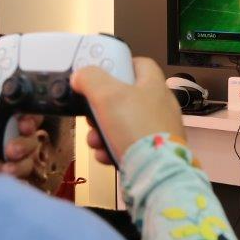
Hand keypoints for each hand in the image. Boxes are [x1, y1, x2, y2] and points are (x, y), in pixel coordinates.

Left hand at [0, 69, 44, 177]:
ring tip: (8, 155)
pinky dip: (20, 168)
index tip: (24, 103)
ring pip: (30, 144)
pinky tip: (6, 171)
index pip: (9, 104)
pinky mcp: (6, 172)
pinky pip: (26, 166)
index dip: (21, 102)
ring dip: (24, 148)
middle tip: (22, 129)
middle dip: (28, 125)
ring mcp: (2, 153)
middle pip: (26, 123)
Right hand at [70, 57, 184, 164]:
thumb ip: (91, 79)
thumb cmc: (135, 128)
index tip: (99, 74)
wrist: (156, 174)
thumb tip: (80, 75)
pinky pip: (127, 145)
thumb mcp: (108, 95)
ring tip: (95, 141)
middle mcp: (159, 106)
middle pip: (124, 98)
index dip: (118, 65)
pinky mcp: (153, 153)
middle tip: (89, 115)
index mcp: (154, 85)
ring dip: (102, 132)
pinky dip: (112, 149)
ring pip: (121, 124)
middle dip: (100, 108)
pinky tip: (105, 155)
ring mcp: (157, 131)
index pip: (139, 64)